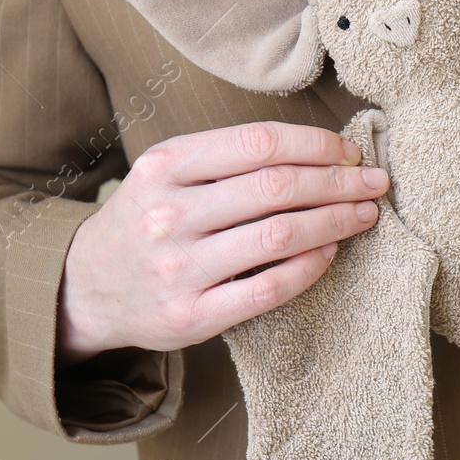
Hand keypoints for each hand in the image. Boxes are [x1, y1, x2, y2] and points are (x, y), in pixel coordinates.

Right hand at [56, 121, 388, 364]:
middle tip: (375, 182)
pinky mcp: (191, 316)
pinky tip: (330, 252)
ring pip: (279, 236)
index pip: (259, 143)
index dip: (315, 145)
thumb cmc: (145, 220)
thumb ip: (228, 159)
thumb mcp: (167, 173)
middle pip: (277, 187)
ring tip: (364, 215)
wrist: (84, 288)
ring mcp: (179, 268)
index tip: (348, 152)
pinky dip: (310, 268)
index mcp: (165, 166)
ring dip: (335, 221)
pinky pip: (268, 289)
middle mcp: (169, 214)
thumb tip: (321, 151)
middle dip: (339, 182)